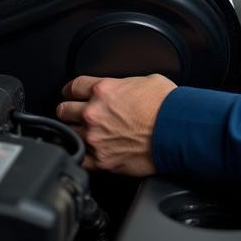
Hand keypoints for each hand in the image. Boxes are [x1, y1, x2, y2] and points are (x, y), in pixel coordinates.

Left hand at [56, 74, 176, 175]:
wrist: (176, 132)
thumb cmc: (167, 107)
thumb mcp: (147, 80)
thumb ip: (126, 84)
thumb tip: (125, 88)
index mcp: (103, 90)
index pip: (73, 87)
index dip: (72, 90)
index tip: (72, 94)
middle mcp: (94, 113)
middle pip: (64, 110)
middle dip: (69, 110)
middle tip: (75, 113)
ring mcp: (95, 138)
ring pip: (68, 133)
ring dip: (76, 131)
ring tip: (86, 132)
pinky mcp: (101, 160)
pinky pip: (79, 157)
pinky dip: (82, 154)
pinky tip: (87, 151)